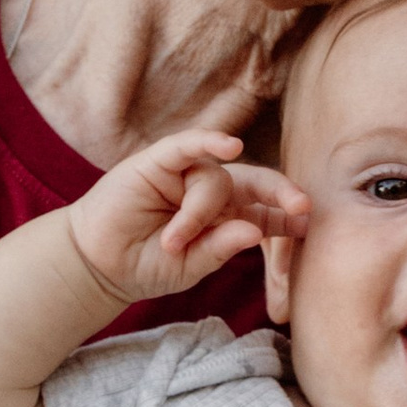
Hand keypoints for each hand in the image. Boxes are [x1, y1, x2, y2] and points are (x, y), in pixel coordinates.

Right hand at [66, 126, 307, 310]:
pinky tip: (229, 144)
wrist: (99, 264)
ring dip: (198, 214)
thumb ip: (221, 248)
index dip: (287, 217)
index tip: (307, 226)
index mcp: (228, 218)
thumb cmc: (146, 265)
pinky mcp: (159, 161)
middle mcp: (213, 192)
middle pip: (258, 183)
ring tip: (173, 242)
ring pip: (216, 181)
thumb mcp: (190, 266)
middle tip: (300, 209)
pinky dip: (208, 141)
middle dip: (282, 194)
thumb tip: (255, 231)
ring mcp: (187, 175)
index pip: (266, 212)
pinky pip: (189, 145)